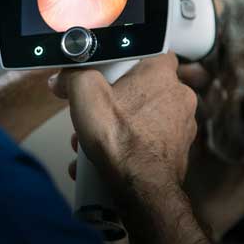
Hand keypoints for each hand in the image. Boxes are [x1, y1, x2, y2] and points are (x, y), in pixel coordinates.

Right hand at [50, 54, 197, 202]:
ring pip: (143, 119)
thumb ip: (72, 76)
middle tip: (96, 112)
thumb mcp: (85, 94)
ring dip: (118, 127)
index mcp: (161, 75)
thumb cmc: (122, 143)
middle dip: (115, 102)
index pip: (152, 52)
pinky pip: (147, 144)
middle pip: (142, 89)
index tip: (110, 70)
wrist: (141, 191)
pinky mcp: (176, 153)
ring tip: (94, 141)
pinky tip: (106, 159)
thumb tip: (62, 78)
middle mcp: (178, 98)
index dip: (128, 60)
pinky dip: (128, 148)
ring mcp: (181, 128)